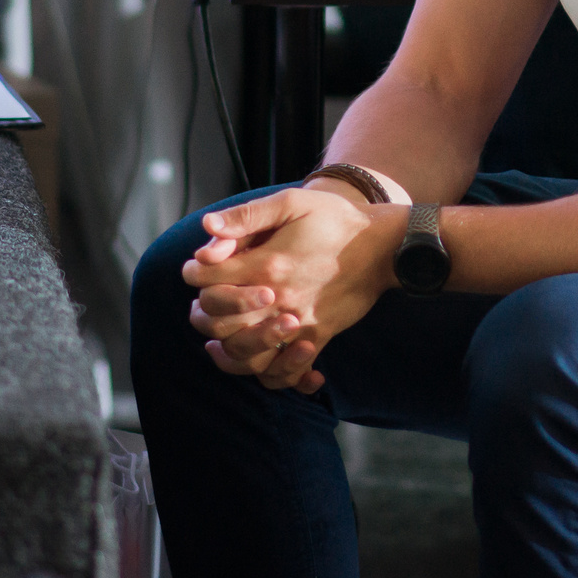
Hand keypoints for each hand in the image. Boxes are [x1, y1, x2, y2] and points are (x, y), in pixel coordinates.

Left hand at [183, 188, 401, 392]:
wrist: (383, 245)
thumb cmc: (336, 219)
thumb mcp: (292, 202)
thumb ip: (247, 216)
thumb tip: (208, 226)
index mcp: (267, 263)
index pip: (209, 279)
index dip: (194, 273)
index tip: (195, 269)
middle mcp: (279, 297)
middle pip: (221, 321)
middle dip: (204, 313)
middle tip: (200, 304)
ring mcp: (299, 322)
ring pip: (248, 354)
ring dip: (228, 349)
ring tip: (219, 340)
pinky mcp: (319, 336)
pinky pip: (288, 370)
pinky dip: (272, 374)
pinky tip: (260, 362)